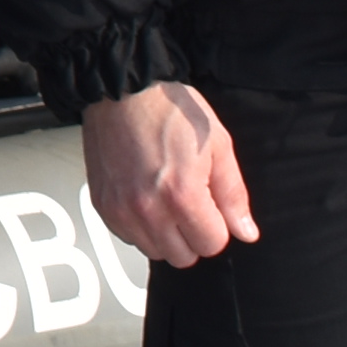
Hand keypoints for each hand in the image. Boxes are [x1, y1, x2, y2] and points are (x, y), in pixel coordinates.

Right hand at [83, 80, 257, 263]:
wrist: (122, 90)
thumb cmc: (168, 108)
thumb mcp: (218, 144)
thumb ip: (233, 195)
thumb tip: (245, 232)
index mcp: (182, 195)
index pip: (212, 245)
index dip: (218, 225)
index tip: (211, 205)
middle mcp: (148, 209)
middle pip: (182, 256)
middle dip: (193, 234)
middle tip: (189, 203)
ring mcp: (120, 209)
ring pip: (153, 251)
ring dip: (165, 235)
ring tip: (164, 199)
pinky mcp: (102, 204)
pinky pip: (127, 237)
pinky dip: (138, 226)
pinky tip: (144, 198)